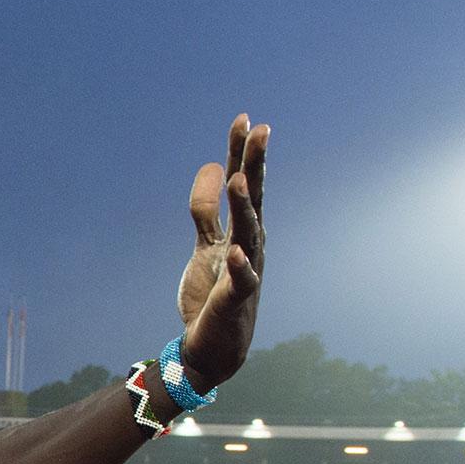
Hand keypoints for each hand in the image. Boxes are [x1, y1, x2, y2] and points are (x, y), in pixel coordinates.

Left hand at [174, 113, 268, 388]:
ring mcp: (246, 271)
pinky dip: (240, 266)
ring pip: (248, 233)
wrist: (212, 346)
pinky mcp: (237, 299)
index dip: (241, 152)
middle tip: (260, 129)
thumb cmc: (213, 293)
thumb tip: (209, 167)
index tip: (244, 118)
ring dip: (245, 208)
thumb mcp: (205, 245)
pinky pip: (242, 280)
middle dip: (255, 165)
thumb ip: (206, 210)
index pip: (243, 183)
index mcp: (242, 229)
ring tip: (240, 180)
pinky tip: (236, 250)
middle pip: (254, 199)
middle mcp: (250, 244)